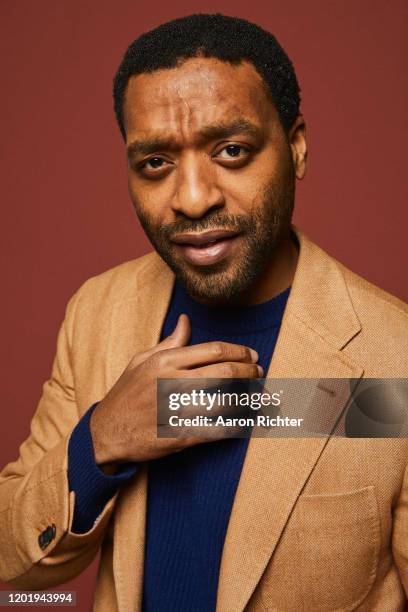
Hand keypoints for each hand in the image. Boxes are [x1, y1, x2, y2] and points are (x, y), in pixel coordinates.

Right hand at [90, 314, 261, 464]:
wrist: (105, 434)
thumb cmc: (126, 394)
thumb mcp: (141, 361)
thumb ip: (169, 342)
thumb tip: (186, 320)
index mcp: (164, 362)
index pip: (213, 350)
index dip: (239, 352)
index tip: (252, 355)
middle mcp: (171, 384)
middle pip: (224, 373)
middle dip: (249, 372)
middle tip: (259, 373)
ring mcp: (175, 412)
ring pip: (225, 401)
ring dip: (248, 398)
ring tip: (261, 395)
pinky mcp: (179, 437)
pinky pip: (216, 430)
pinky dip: (236, 425)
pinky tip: (248, 420)